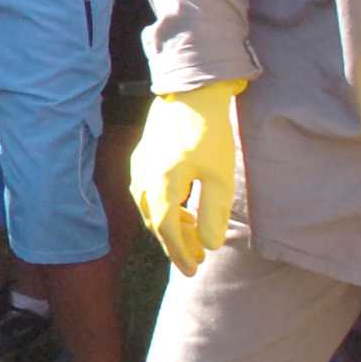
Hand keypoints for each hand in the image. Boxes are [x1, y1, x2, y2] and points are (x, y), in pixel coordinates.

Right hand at [130, 79, 245, 275]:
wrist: (192, 92)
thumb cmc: (209, 132)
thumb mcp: (220, 176)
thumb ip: (213, 213)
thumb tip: (208, 245)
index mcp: (161, 187)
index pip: (166, 231)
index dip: (180, 254)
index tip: (194, 269)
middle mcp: (143, 179)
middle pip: (154, 222)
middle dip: (175, 242)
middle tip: (196, 257)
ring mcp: (140, 166)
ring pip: (148, 207)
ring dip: (169, 224)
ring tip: (192, 232)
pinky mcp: (143, 155)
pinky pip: (147, 191)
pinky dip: (163, 206)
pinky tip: (181, 204)